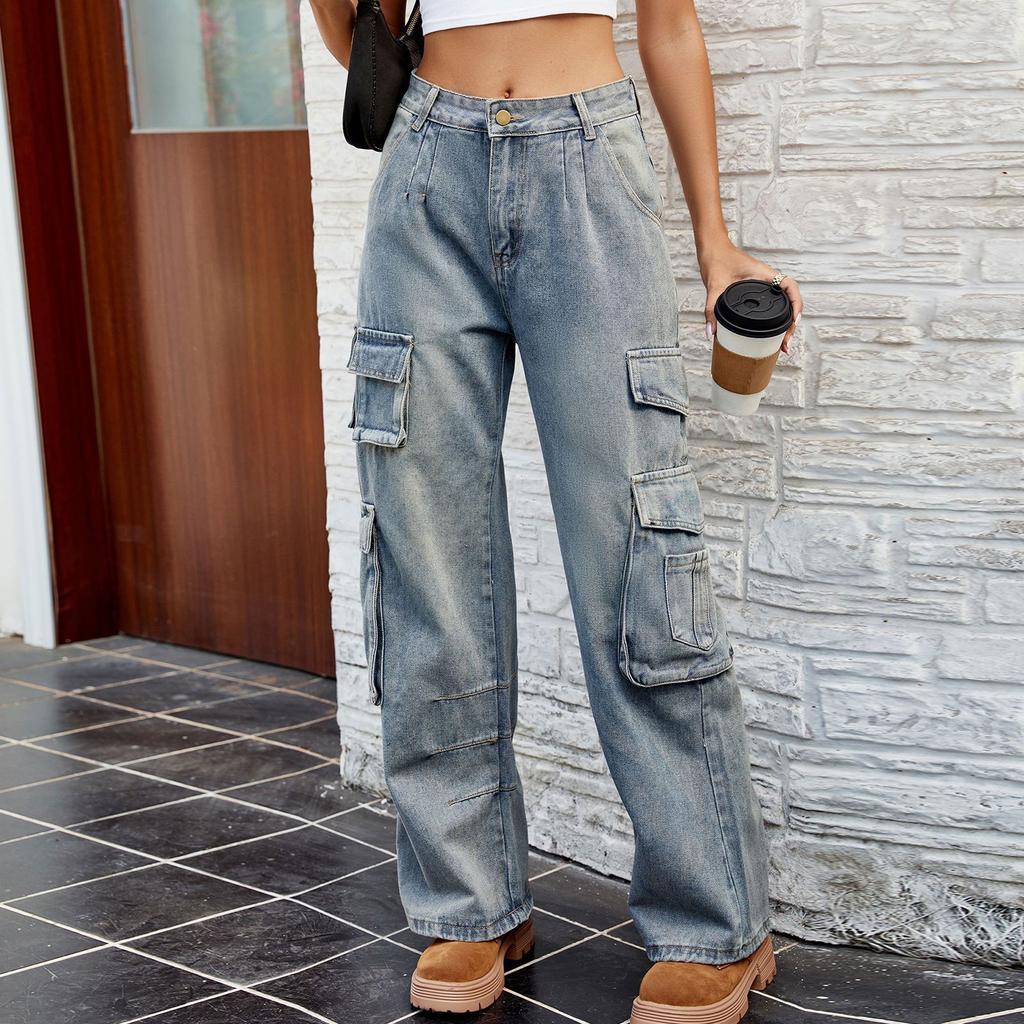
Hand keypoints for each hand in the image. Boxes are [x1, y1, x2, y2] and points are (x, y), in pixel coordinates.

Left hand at [699, 239, 802, 353]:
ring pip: (783, 304)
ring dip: (785, 323)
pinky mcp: (757, 291)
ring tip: (782, 343)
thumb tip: (711, 332)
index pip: (790, 286)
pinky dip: (776, 319)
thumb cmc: (717, 259)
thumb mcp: (714, 285)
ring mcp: (764, 286)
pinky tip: (772, 333)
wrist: (713, 249)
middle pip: (790, 301)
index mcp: (764, 275)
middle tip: (785, 343)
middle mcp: (768, 280)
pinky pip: (773, 304)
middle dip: (791, 323)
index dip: (796, 304)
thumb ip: (711, 309)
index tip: (794, 321)